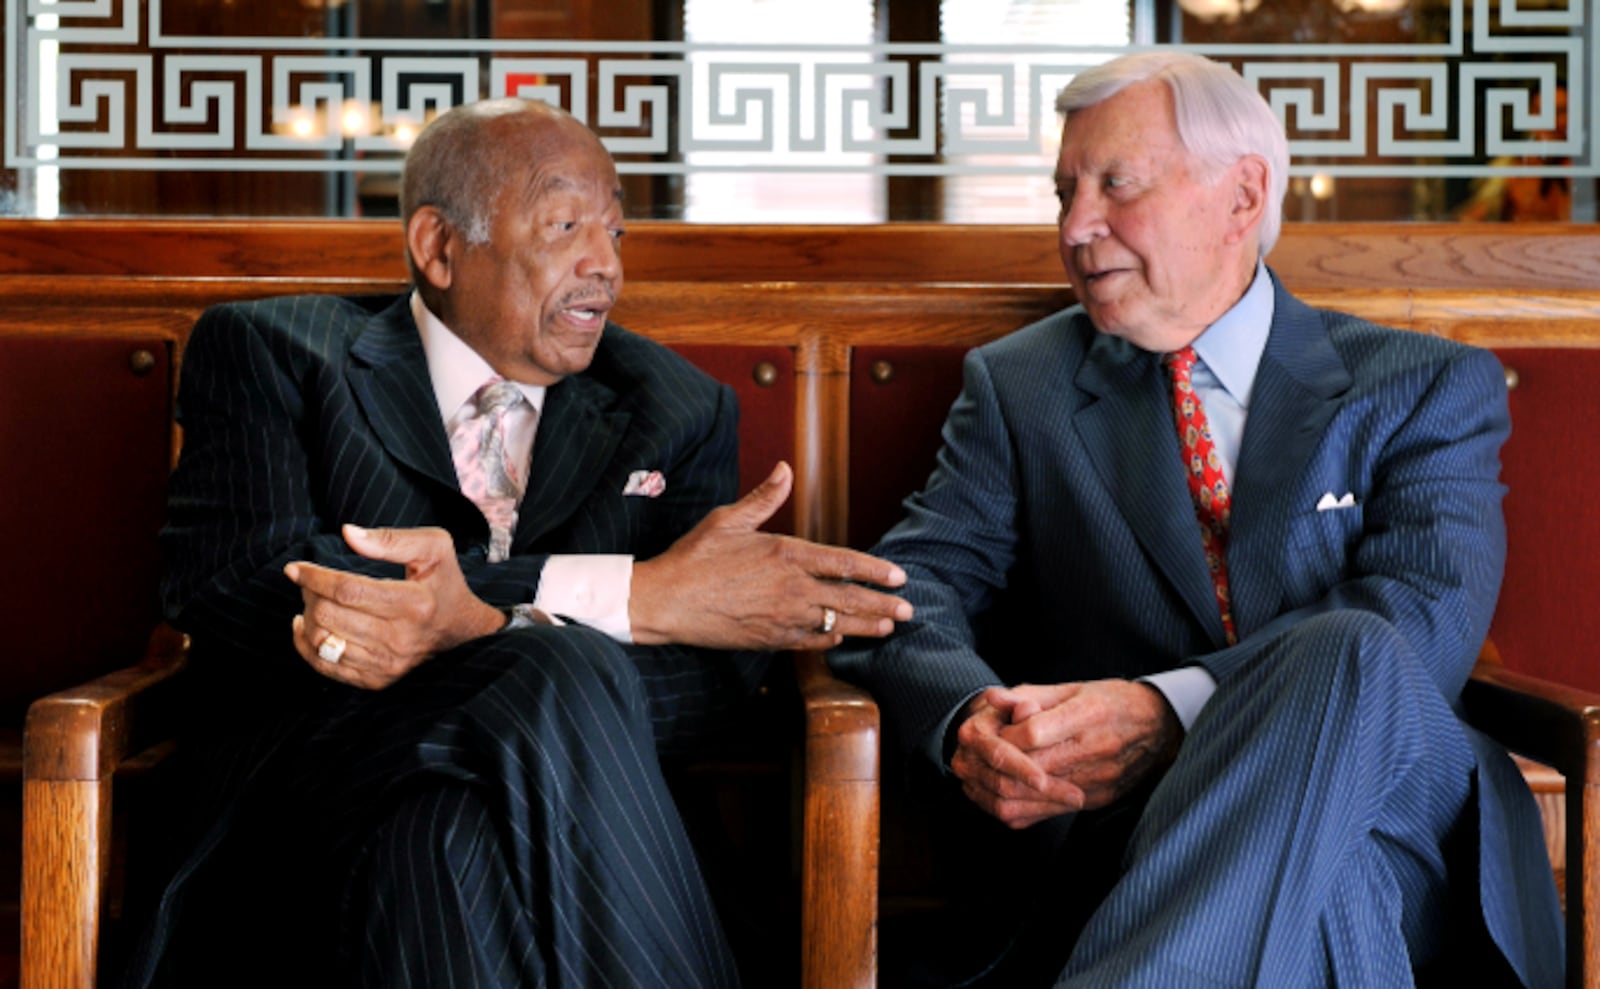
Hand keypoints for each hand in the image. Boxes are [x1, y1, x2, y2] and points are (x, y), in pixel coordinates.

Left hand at [285, 525, 504, 688]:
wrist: (464, 632)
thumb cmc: (445, 583)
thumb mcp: (433, 548)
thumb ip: (390, 539)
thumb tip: (347, 533)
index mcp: (414, 603)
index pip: (348, 591)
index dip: (314, 577)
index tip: (294, 568)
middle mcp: (400, 638)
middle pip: (330, 615)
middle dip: (310, 594)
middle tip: (310, 581)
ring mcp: (388, 663)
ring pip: (323, 641)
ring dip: (308, 616)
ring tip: (313, 601)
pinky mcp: (378, 679)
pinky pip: (326, 666)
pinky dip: (306, 645)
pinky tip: (307, 627)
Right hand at [629, 462, 913, 649]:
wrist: (667, 601)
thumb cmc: (695, 556)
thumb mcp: (729, 519)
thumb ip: (764, 497)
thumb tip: (785, 469)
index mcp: (786, 553)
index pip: (845, 562)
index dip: (876, 571)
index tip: (899, 577)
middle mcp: (792, 588)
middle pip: (849, 599)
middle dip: (883, 605)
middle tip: (909, 610)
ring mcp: (783, 617)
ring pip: (836, 623)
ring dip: (866, 626)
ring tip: (888, 627)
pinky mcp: (770, 639)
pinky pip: (810, 642)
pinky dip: (830, 639)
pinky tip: (841, 637)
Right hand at [950, 692, 1085, 828]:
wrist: (1000, 724)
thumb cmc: (1018, 710)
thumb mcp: (1026, 697)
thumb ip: (1027, 702)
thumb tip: (1026, 708)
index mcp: (972, 733)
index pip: (998, 755)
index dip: (1022, 768)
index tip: (1045, 779)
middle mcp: (966, 761)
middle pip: (1002, 785)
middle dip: (1042, 792)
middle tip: (1078, 795)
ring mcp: (973, 784)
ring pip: (1005, 805)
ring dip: (1043, 805)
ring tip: (1076, 799)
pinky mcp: (985, 800)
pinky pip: (1009, 815)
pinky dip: (1037, 812)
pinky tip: (1062, 804)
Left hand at [952, 680, 1181, 826]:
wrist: (1161, 729)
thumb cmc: (1113, 702)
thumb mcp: (1075, 687)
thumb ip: (1031, 695)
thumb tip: (992, 699)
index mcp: (1088, 713)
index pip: (1032, 732)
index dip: (1004, 735)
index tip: (989, 733)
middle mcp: (1096, 749)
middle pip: (1031, 767)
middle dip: (996, 765)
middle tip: (976, 758)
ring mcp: (1099, 779)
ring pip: (1037, 796)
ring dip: (1003, 789)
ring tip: (984, 777)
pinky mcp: (1098, 800)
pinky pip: (1051, 812)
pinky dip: (1021, 805)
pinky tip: (1006, 793)